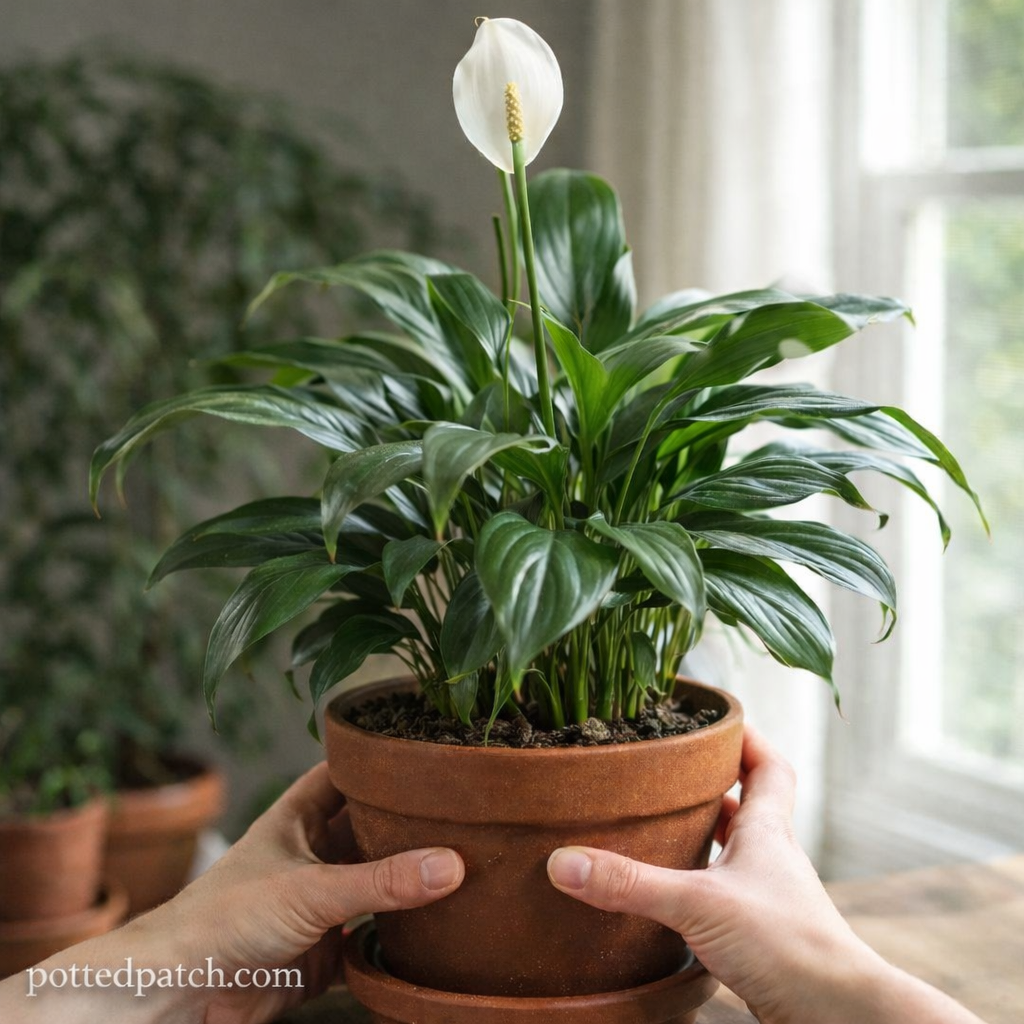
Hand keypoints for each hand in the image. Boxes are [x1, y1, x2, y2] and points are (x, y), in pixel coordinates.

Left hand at [0, 762, 464, 1023]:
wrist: (184, 993)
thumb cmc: (223, 919)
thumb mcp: (312, 890)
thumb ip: (383, 881)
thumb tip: (452, 864)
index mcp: (300, 816)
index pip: (349, 771)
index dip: (384, 759)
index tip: (432, 750)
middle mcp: (314, 853)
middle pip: (373, 828)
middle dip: (412, 825)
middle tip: (466, 812)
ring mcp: (322, 901)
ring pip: (379, 882)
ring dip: (412, 880)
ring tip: (469, 861)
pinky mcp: (327, 950)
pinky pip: (376, 937)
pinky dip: (403, 934)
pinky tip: (441, 926)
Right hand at [546, 725, 985, 1023]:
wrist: (837, 1014)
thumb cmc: (788, 946)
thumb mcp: (697, 904)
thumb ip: (630, 882)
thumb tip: (564, 862)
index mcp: (766, 831)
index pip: (767, 765)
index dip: (745, 738)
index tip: (715, 719)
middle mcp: (770, 858)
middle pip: (746, 804)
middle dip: (709, 785)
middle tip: (668, 772)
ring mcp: (768, 898)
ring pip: (734, 852)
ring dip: (703, 837)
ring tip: (659, 829)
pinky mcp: (761, 936)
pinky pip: (725, 896)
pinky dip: (699, 887)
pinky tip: (671, 898)